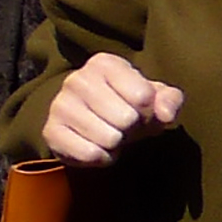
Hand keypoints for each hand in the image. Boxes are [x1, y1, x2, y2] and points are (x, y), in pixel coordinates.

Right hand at [42, 55, 184, 167]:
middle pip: (125, 118)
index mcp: (105, 63)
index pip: (143, 96)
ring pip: (108, 138)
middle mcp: (78, 79)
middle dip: (132, 128)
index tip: (140, 109)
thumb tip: (165, 114)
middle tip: (124, 124)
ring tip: (111, 133)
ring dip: (117, 143)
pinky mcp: (50, 131)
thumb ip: (170, 100)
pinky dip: (102, 157)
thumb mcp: (157, 97)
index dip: (148, 111)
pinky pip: (89, 154)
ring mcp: (60, 105)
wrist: (92, 121)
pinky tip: (98, 147)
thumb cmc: (129, 104)